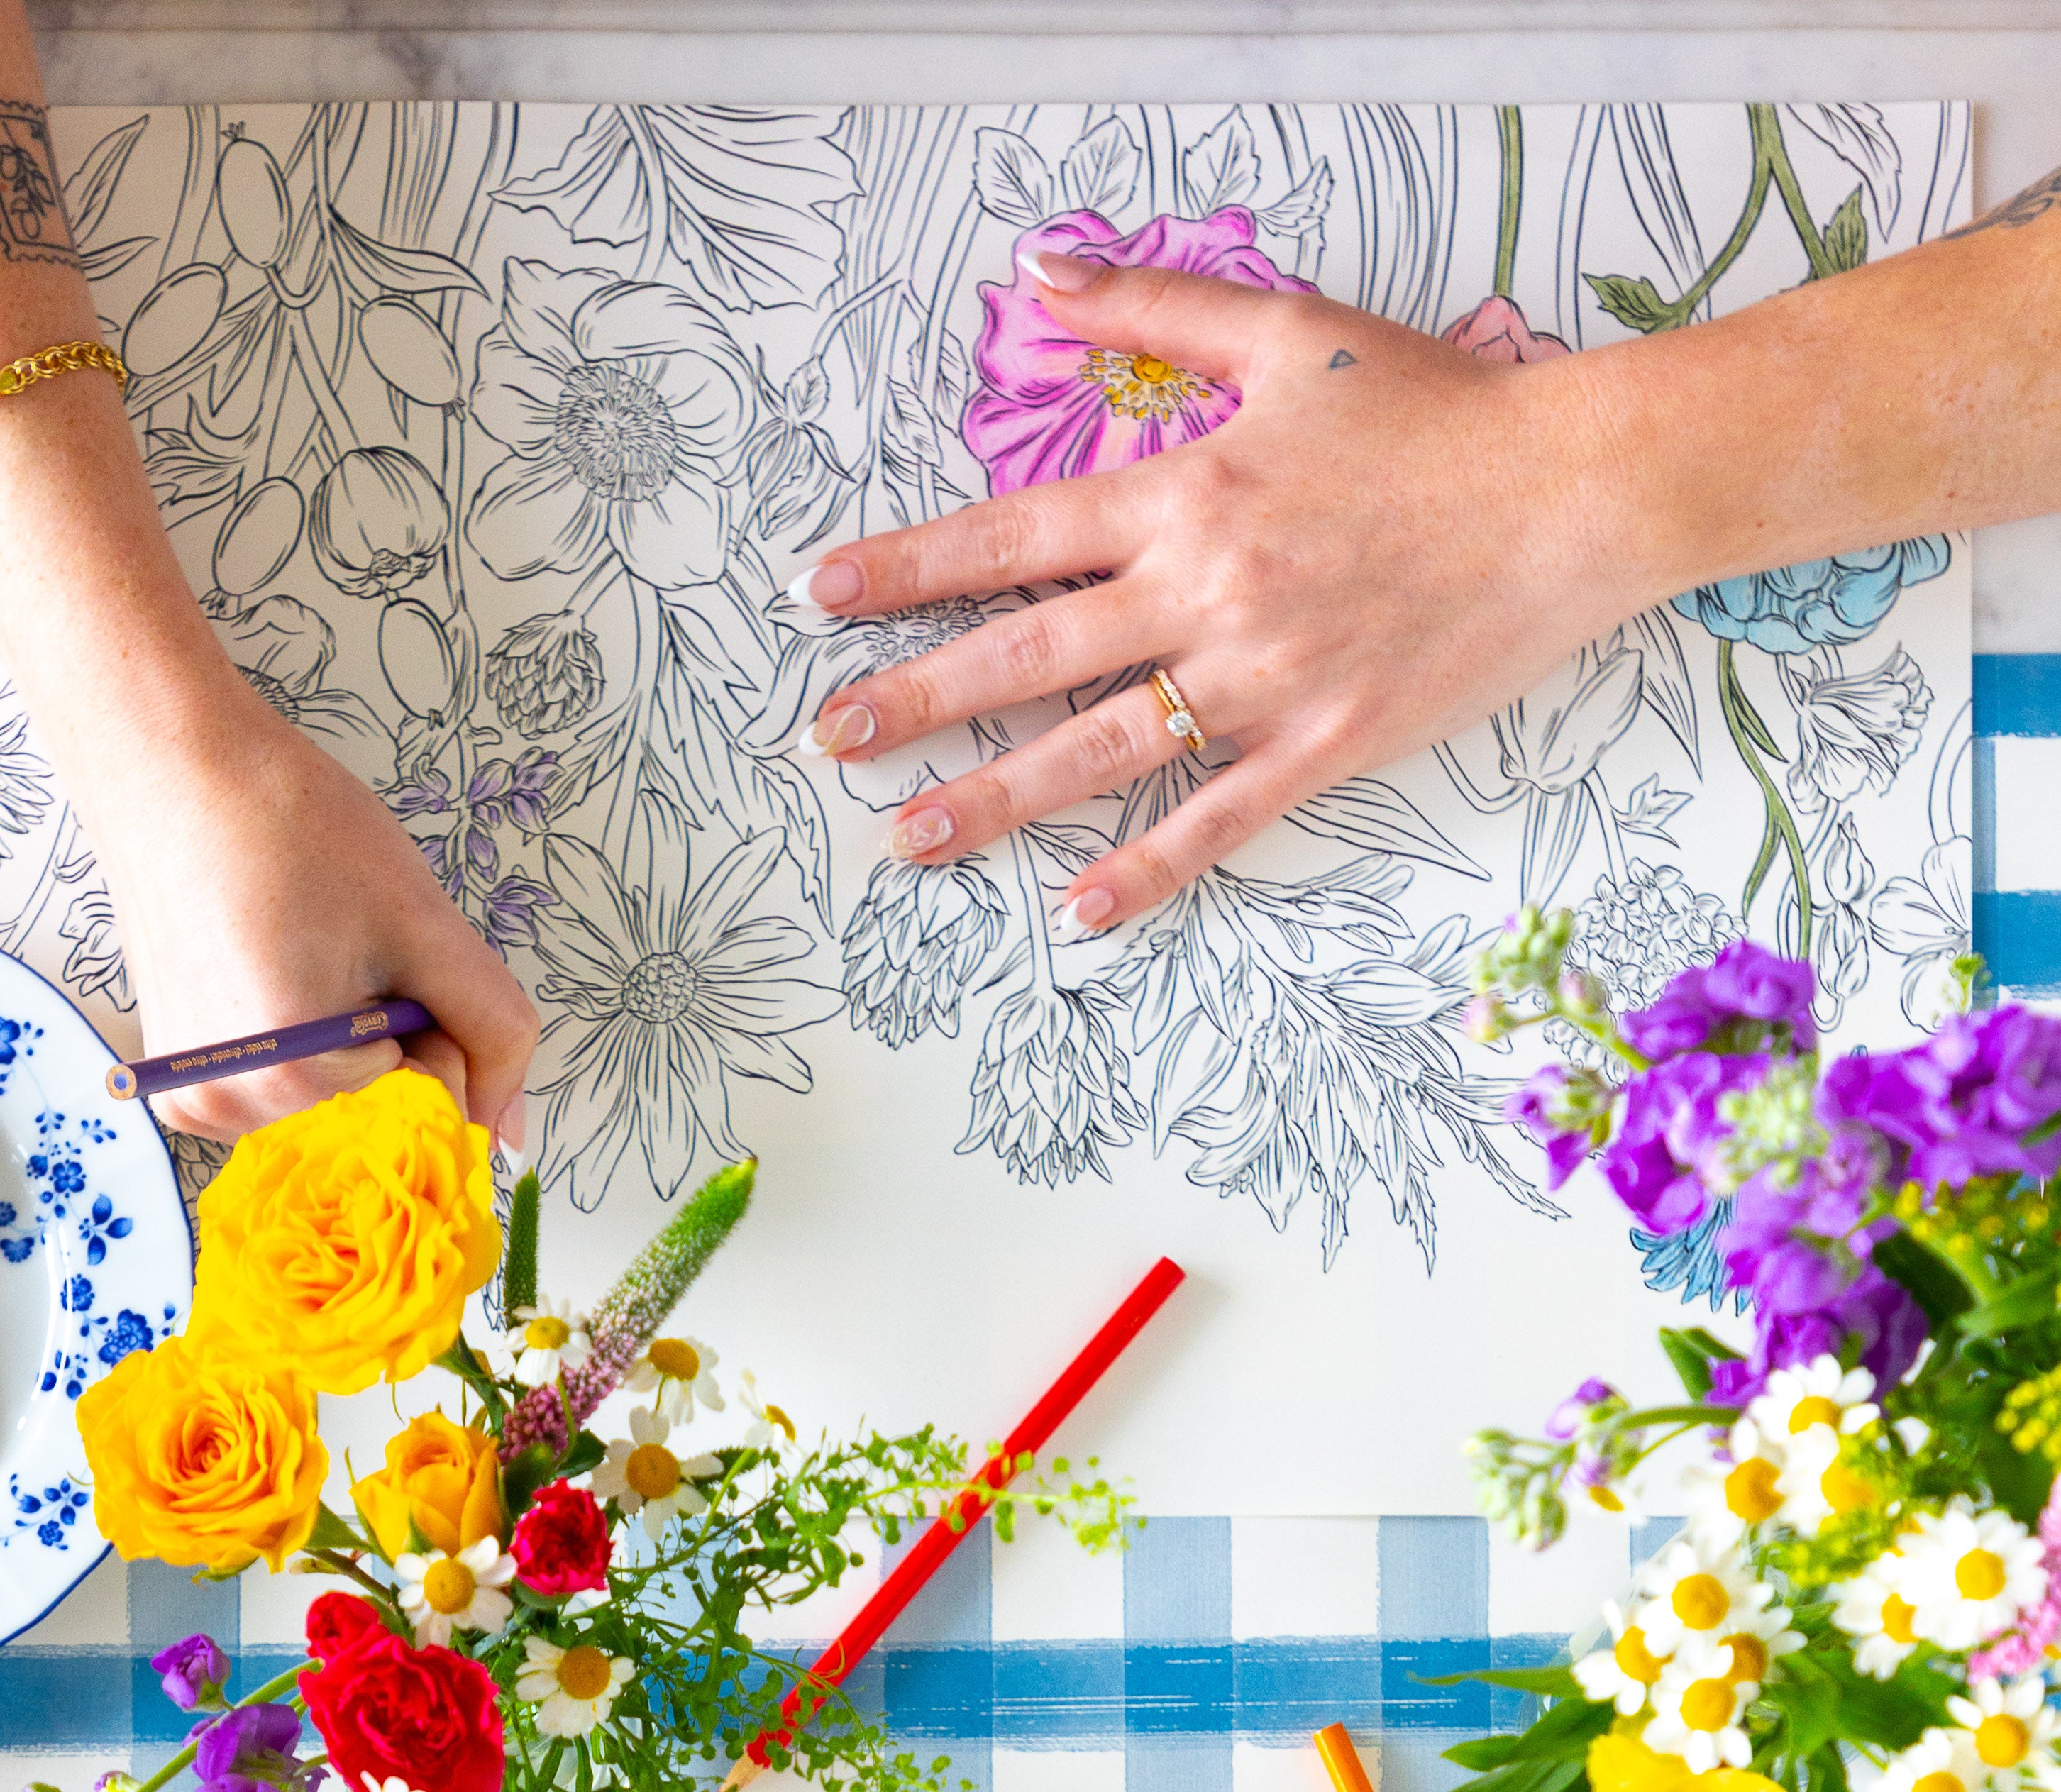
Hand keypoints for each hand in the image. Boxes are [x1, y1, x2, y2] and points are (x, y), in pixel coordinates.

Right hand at [87, 687, 538, 1144]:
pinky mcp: (177, 1088)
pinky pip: (283, 1103)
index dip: (433, 1032)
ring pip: (335, 1113)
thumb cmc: (292, 827)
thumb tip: (508, 1135)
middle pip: (379, 1118)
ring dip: (345, 1050)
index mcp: (297, 1074)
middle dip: (391, 1044)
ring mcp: (196, 1104)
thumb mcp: (424, 924)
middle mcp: (234, 1109)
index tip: (389, 964)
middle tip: (342, 954)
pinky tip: (270, 982)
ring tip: (298, 960)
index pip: (430, 1109)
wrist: (174, 775)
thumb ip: (492, 1032)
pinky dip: (300, 1057)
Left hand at [793, 252, 1674, 932]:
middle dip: (917, 696)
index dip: (913, 563)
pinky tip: (1078, 908)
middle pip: (1029, 654)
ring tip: (909, 835)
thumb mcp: (1289, 331)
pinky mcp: (1325, 745)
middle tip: (830, 736)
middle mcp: (1208, 593)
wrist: (1573, 490)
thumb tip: (1041, 271)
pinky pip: (1215, 819)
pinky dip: (1146, 870)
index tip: (829, 592)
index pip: (1015, 534)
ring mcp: (1264, 680)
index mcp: (1189, 493)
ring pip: (1098, 750)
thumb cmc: (1439, 410)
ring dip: (994, 798)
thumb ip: (1154, 307)